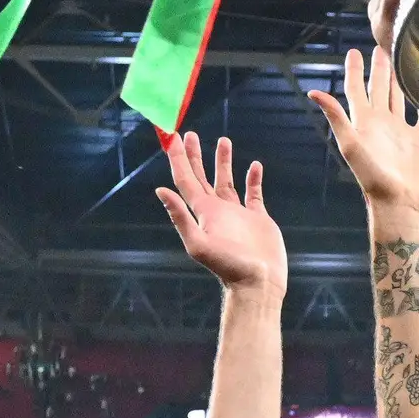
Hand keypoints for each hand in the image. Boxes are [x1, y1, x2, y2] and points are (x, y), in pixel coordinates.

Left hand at [156, 132, 285, 298]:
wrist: (258, 283)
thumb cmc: (228, 267)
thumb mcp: (199, 243)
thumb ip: (181, 216)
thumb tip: (160, 189)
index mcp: (203, 212)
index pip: (186, 180)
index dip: (178, 158)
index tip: (173, 137)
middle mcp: (217, 210)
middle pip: (202, 177)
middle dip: (195, 155)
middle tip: (191, 134)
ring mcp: (237, 214)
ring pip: (227, 181)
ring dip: (223, 161)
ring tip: (224, 140)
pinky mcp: (257, 219)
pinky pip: (253, 193)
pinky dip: (253, 178)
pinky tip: (255, 166)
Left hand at [307, 46, 418, 214]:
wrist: (398, 202)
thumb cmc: (372, 178)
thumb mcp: (350, 145)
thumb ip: (335, 117)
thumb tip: (313, 93)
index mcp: (363, 122)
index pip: (356, 89)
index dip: (354, 70)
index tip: (354, 51)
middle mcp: (380, 123)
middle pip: (377, 88)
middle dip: (378, 69)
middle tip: (379, 47)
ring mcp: (399, 130)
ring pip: (397, 98)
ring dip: (396, 81)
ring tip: (399, 62)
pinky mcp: (417, 140)